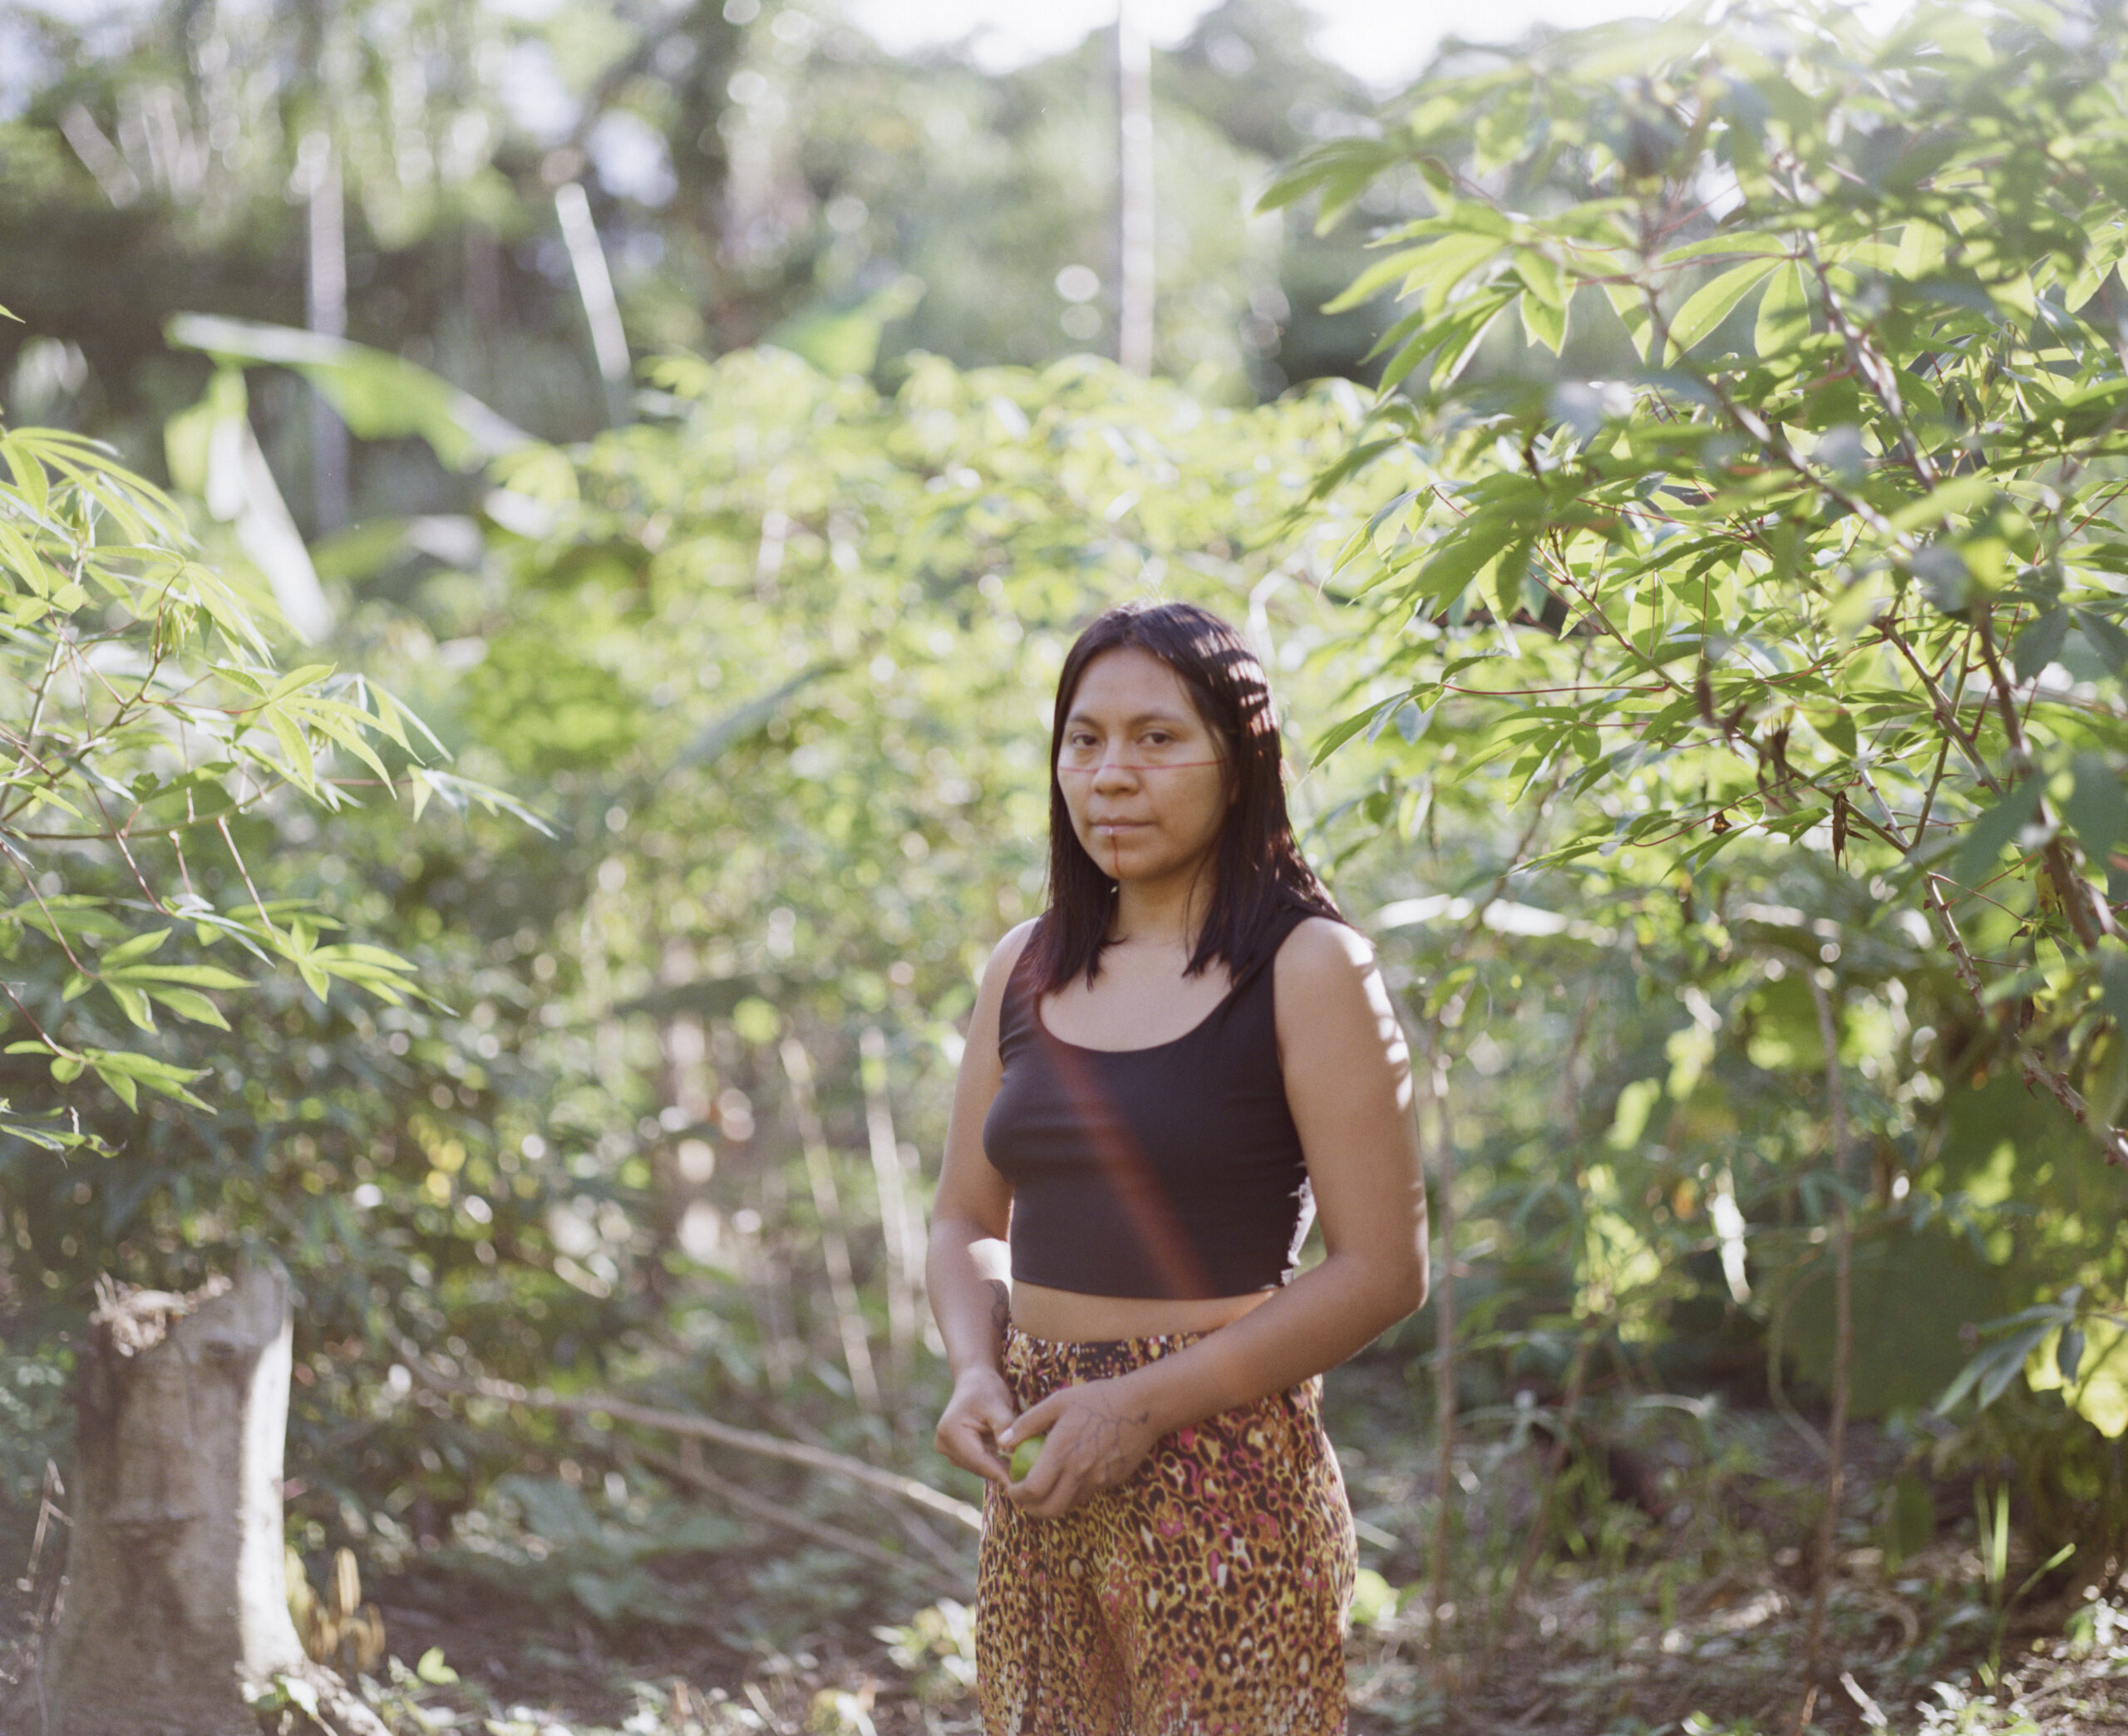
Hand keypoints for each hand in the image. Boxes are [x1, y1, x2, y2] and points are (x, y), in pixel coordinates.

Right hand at [934, 1364, 1016, 1484]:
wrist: (974, 1381)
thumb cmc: (987, 1389)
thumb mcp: (999, 1404)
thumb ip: (1004, 1426)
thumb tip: (1010, 1450)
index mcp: (951, 1431)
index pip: (978, 1460)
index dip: (999, 1473)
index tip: (1020, 1485)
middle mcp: (944, 1444)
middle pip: (978, 1466)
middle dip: (1001, 1471)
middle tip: (1027, 1478)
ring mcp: (947, 1449)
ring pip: (978, 1467)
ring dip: (998, 1466)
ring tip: (1021, 1467)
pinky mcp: (954, 1452)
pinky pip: (977, 1463)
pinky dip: (993, 1461)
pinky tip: (1009, 1458)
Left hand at [999, 1377, 1159, 1518]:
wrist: (1142, 1406)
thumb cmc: (1097, 1399)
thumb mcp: (1058, 1401)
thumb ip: (1028, 1423)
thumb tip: (1002, 1441)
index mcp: (1062, 1452)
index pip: (1032, 1490)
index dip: (1017, 1495)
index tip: (1011, 1488)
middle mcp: (1079, 1472)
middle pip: (1049, 1510)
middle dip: (1031, 1509)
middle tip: (1024, 1498)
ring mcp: (1097, 1480)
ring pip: (1068, 1505)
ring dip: (1051, 1503)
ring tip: (1045, 1487)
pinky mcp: (1111, 1481)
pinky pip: (1086, 1494)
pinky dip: (1071, 1493)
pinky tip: (1070, 1475)